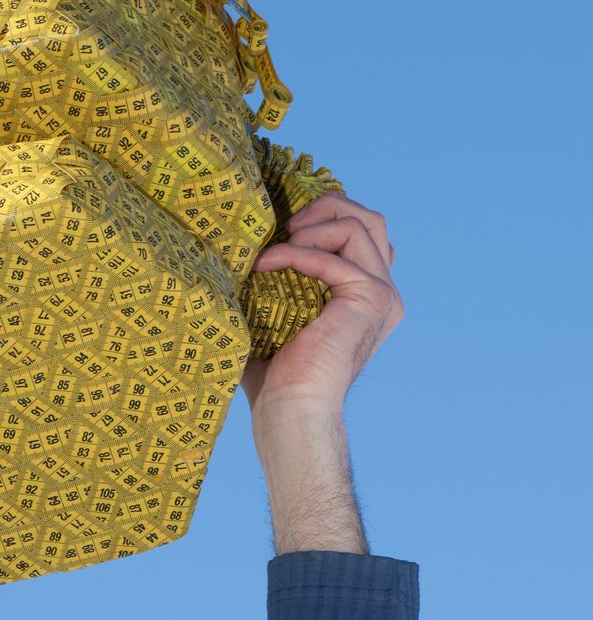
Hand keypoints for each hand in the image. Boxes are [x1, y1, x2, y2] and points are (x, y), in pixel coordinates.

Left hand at [241, 196, 403, 552]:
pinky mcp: (371, 300)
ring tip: (277, 243)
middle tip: (286, 224)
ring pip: (361, 225)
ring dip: (314, 224)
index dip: (324, 216)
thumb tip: (236, 249)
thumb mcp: (274, 316)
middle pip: (369, 219)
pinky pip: (336, 256)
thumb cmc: (274, 376)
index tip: (282, 228)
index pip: (360, 232)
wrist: (289, 413)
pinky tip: (267, 265)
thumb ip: (273, 281)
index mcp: (365, 296)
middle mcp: (383, 293)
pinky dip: (298, 253)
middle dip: (326, 207)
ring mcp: (383, 295)